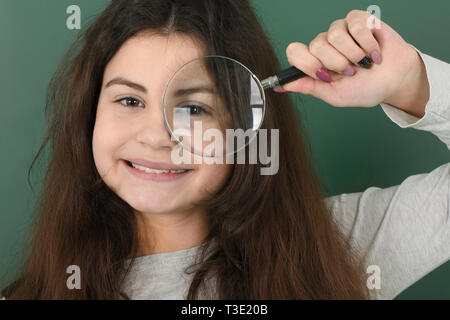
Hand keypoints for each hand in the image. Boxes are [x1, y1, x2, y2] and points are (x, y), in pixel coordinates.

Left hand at [279, 9, 428, 116]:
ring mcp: (340, 30)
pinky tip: (373, 52)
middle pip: (316, 45)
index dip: (308, 64)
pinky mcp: (358, 20)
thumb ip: (307, 87)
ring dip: (353, 54)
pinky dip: (367, 43)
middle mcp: (324, 43)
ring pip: (335, 35)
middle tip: (350, 72)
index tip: (324, 76)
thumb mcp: (333, 95)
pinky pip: (356, 26)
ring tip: (363, 62)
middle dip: (336, 63)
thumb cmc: (364, 89)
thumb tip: (281, 86)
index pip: (295, 52)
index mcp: (314, 61)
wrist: (394, 82)